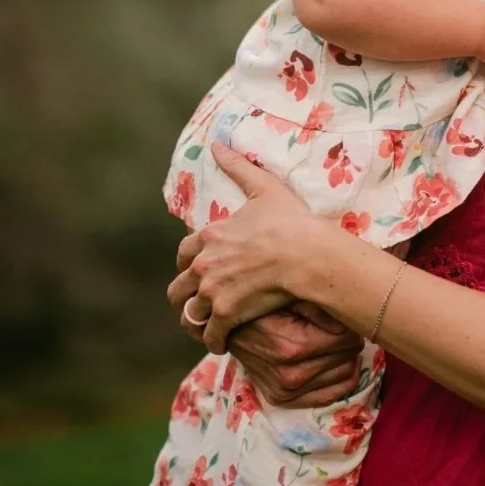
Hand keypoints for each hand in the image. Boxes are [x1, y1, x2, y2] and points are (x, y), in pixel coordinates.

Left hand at [168, 144, 321, 352]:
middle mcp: (204, 264)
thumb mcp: (264, 189)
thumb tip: (218, 144)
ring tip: (209, 325)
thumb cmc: (290, 220)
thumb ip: (239, 168)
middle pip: (178, 288)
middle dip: (186, 295)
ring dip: (197, 320)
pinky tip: (222, 342)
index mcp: (210, 235)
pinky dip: (214, 340)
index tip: (198, 268)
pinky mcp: (226, 314)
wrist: (306, 254)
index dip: (189, 262)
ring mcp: (213, 291)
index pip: (183, 252)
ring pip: (189, 314)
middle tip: (200, 302)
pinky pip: (210, 334)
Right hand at [227, 305, 364, 407]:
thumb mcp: (291, 298)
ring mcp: (286, 391)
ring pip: (344, 376)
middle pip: (348, 358)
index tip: (345, 318)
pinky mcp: (282, 399)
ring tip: (339, 344)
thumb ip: (322, 308)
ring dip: (347, 359)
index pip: (346, 340)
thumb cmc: (264, 307)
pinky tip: (339, 364)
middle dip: (350, 342)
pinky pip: (329, 396)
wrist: (230, 329)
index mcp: (294, 347)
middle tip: (344, 330)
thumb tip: (349, 324)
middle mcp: (291, 375)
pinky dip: (341, 380)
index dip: (350, 326)